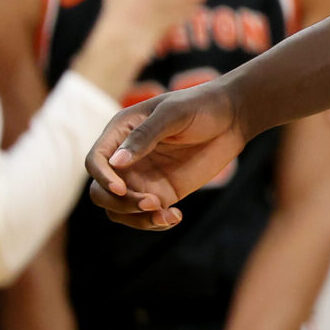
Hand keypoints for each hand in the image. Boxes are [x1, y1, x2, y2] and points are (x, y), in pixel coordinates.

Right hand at [86, 79, 247, 229]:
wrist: (233, 117)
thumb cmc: (200, 106)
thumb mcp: (173, 114)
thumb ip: (145, 136)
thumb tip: (115, 163)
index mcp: (120, 133)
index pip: (96, 161)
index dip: (102, 178)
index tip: (121, 188)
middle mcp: (126, 159)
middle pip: (102, 192)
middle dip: (120, 203)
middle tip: (151, 203)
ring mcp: (143, 178)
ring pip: (121, 210)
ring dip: (137, 219)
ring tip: (166, 215)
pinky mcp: (163, 193)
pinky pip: (147, 216)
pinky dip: (156, 223)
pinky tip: (175, 217)